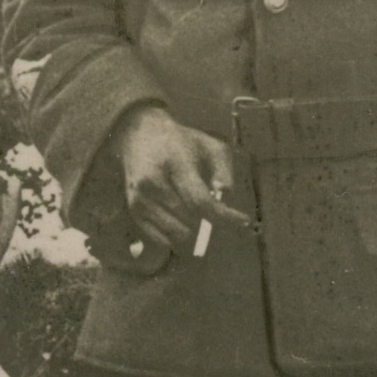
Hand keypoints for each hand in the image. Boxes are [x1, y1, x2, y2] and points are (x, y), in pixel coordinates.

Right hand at [114, 103, 251, 259]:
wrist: (138, 136)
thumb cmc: (180, 142)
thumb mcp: (209, 145)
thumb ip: (223, 169)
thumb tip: (225, 195)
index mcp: (173, 164)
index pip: (199, 201)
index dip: (223, 216)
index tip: (243, 221)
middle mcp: (152, 184)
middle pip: (190, 221)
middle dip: (210, 223)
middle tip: (217, 214)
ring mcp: (139, 200)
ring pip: (177, 234)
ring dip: (194, 231)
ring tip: (198, 215)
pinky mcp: (134, 213)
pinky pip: (163, 240)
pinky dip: (177, 236)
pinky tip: (182, 219)